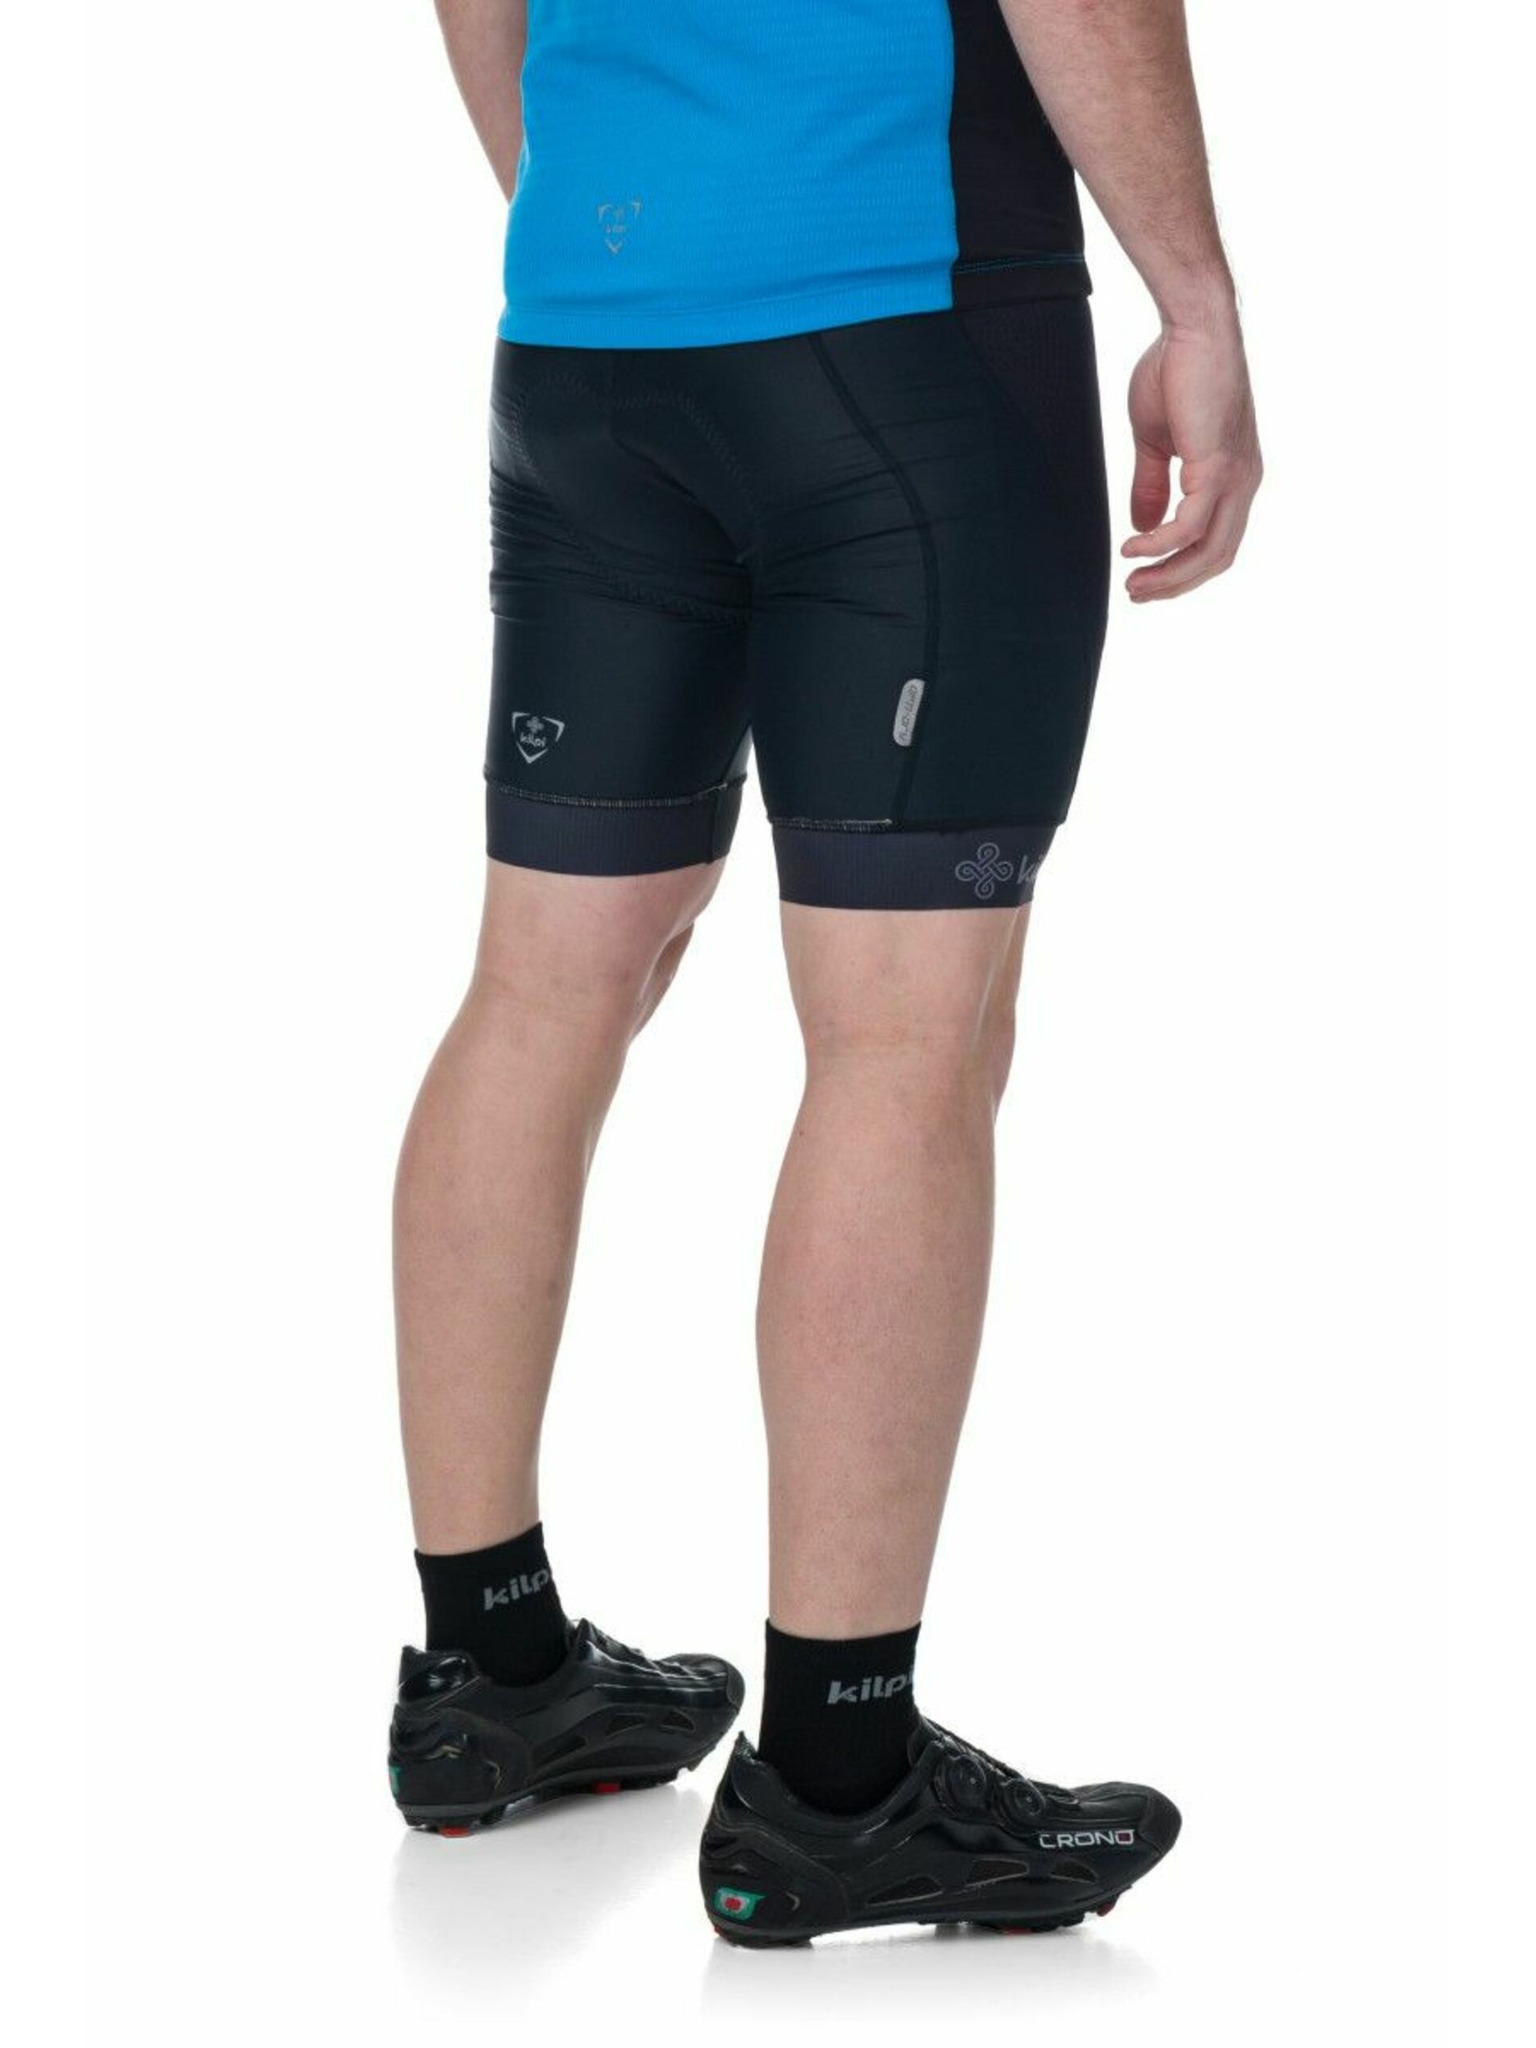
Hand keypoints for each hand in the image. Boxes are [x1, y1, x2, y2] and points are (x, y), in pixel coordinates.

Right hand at [1122, 317, 1262, 601]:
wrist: (1192, 328)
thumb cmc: (1175, 371)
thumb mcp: (1155, 442)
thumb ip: (1151, 486)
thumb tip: (1143, 527)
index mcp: (1232, 477)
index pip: (1216, 542)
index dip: (1181, 569)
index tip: (1143, 579)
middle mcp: (1243, 483)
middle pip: (1216, 558)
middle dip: (1174, 584)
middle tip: (1135, 593)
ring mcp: (1235, 477)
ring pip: (1208, 550)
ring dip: (1168, 574)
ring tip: (1132, 581)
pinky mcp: (1218, 467)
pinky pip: (1190, 526)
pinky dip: (1161, 544)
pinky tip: (1133, 546)